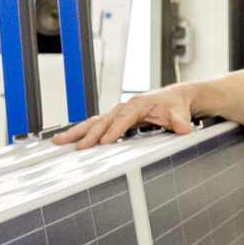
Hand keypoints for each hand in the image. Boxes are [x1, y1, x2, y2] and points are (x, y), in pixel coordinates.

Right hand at [53, 83, 199, 149]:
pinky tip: (70, 141)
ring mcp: (118, 113)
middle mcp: (125, 107)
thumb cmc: (175, 104)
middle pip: (103, 120)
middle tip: (77, 146)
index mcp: (138, 103)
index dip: (115, 129)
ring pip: (94, 123)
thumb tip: (184, 128)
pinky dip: (83, 133)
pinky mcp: (116, 120)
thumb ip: (180, 120)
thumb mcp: (180, 111)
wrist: (175, 98)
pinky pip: (96, 126)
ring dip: (77, 132)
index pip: (124, 117)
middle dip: (89, 133)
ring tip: (59, 141)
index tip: (106, 141)